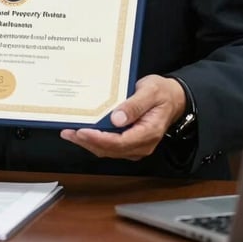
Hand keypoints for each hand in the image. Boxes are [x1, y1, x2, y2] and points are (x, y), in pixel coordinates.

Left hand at [59, 74, 185, 159]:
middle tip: (69, 132)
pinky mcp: (129, 142)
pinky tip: (82, 133)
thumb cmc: (162, 93)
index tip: (82, 131)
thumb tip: (117, 119)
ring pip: (108, 150)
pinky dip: (94, 141)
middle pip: (110, 149)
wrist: (173, 98)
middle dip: (88, 142)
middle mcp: (142, 144)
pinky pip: (110, 146)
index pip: (120, 142)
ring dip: (88, 143)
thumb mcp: (150, 91)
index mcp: (149, 133)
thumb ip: (135, 105)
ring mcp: (135, 146)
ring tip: (69, 133)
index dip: (99, 139)